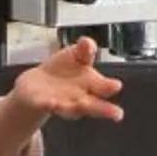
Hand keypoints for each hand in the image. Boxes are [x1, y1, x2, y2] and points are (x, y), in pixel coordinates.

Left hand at [6, 37, 124, 129]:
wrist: (39, 85)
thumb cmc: (65, 70)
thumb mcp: (78, 54)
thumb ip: (85, 49)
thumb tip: (88, 42)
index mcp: (93, 83)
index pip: (104, 86)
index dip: (110, 87)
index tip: (117, 86)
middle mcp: (81, 97)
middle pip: (94, 105)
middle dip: (104, 110)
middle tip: (116, 113)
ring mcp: (63, 103)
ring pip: (72, 109)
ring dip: (75, 108)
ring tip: (80, 105)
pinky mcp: (44, 103)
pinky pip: (47, 105)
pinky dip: (50, 104)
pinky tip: (52, 102)